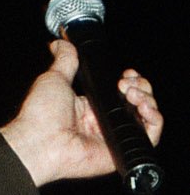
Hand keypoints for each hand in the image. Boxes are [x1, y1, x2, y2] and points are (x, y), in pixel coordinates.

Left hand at [0, 40, 162, 185]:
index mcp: (90, 107)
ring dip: (148, 100)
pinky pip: (149, 138)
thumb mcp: (54, 79)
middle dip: (140, 87)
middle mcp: (103, 122)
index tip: (127, 73)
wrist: (39, 142)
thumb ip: (64, 60)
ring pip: (146, 118)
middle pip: (137, 103)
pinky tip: (144, 108)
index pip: (121, 92)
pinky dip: (154, 121)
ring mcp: (113, 137)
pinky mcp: (121, 151)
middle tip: (126, 82)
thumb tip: (61, 42)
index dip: (131, 81)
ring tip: (132, 93)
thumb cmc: (40, 115)